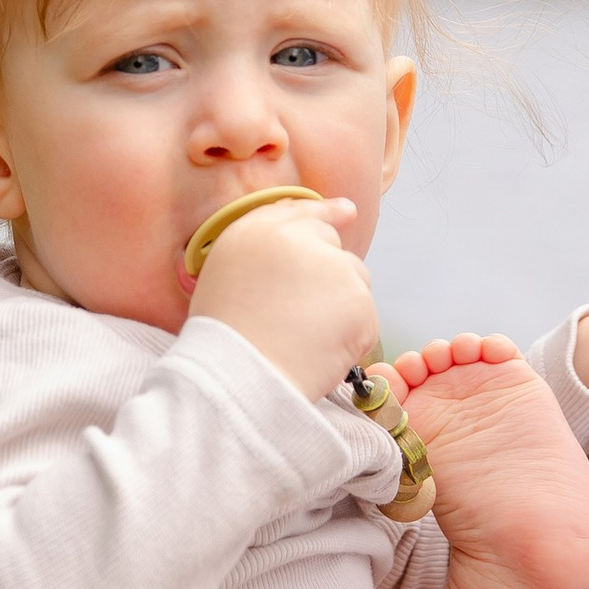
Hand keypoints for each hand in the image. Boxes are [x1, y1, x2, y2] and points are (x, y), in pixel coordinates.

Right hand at [187, 193, 376, 399]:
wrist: (238, 378)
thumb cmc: (224, 342)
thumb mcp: (222, 278)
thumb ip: (259, 254)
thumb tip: (291, 250)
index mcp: (255, 230)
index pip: (300, 210)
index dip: (325, 212)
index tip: (345, 211)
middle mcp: (297, 238)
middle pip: (333, 245)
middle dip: (331, 273)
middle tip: (310, 312)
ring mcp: (332, 266)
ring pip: (354, 282)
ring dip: (341, 307)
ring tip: (303, 338)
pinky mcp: (358, 300)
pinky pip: (366, 319)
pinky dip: (352, 339)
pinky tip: (320, 353)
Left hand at [387, 336, 588, 588]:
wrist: (537, 534)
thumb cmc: (484, 538)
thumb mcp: (415, 527)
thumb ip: (388, 535)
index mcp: (418, 445)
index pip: (385, 404)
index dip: (377, 390)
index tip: (378, 388)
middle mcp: (447, 420)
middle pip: (413, 370)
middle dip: (408, 363)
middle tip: (415, 371)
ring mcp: (481, 399)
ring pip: (450, 354)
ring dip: (443, 349)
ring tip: (450, 360)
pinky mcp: (516, 386)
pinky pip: (495, 350)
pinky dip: (485, 343)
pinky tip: (484, 355)